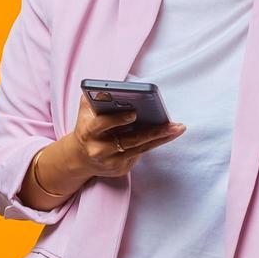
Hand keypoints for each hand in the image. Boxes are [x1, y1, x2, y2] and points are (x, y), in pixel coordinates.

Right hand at [64, 93, 185, 179]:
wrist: (80, 158)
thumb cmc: (86, 127)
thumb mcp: (85, 111)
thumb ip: (94, 97)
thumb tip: (112, 88)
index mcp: (88, 133)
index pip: (101, 125)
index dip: (117, 120)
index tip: (133, 113)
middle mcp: (99, 150)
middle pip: (129, 140)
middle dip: (153, 132)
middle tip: (172, 124)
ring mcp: (111, 162)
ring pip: (140, 149)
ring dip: (161, 138)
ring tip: (178, 128)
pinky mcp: (120, 169)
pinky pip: (140, 153)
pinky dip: (153, 143)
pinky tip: (168, 134)